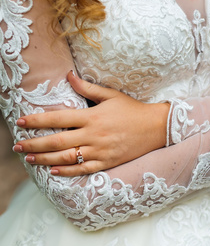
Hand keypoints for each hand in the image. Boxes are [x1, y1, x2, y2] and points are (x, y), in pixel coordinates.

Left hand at [13, 71, 169, 175]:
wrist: (156, 127)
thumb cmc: (132, 109)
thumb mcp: (110, 95)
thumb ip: (87, 87)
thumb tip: (68, 75)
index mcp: (92, 116)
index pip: (58, 119)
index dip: (37, 121)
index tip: (21, 122)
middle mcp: (93, 135)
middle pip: (57, 141)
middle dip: (35, 144)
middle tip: (18, 146)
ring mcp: (100, 150)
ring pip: (67, 157)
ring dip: (46, 159)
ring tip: (30, 158)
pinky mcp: (107, 162)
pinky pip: (84, 169)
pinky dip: (67, 171)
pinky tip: (53, 170)